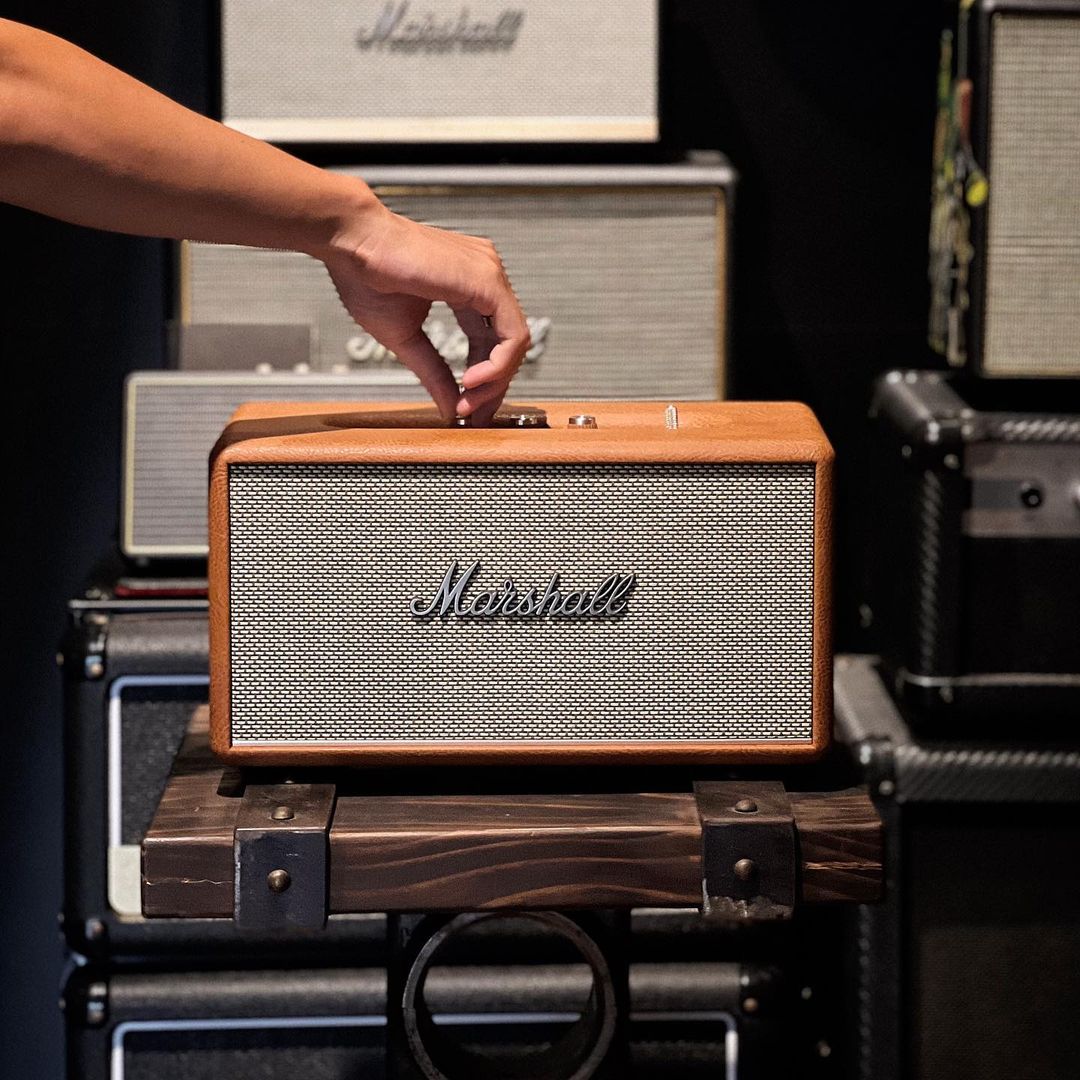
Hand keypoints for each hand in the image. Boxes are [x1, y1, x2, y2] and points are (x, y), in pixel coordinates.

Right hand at [322, 198, 530, 424]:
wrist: (352, 242)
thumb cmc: (366, 275)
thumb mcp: (406, 338)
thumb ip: (433, 372)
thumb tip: (450, 408)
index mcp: (468, 285)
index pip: (491, 341)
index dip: (483, 379)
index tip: (465, 408)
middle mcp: (485, 276)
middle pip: (507, 343)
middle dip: (492, 387)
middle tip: (471, 414)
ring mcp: (490, 274)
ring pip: (516, 341)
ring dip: (495, 381)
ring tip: (468, 402)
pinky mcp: (488, 280)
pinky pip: (512, 334)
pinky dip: (497, 366)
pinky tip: (471, 381)